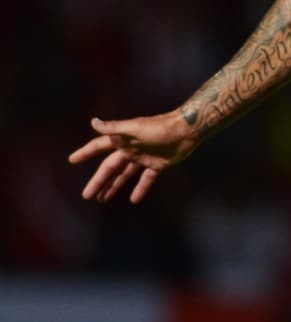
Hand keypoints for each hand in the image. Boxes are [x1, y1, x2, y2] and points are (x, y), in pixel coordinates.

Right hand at [67, 113, 199, 203]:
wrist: (187, 131)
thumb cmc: (160, 128)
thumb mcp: (135, 128)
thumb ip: (114, 128)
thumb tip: (93, 122)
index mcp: (123, 140)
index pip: (99, 146)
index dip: (86, 152)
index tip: (72, 160)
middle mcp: (131, 149)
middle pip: (110, 167)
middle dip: (98, 180)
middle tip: (86, 195)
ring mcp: (144, 158)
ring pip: (125, 175)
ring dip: (114, 186)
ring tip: (102, 199)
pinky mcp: (157, 165)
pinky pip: (146, 179)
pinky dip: (140, 189)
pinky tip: (133, 200)